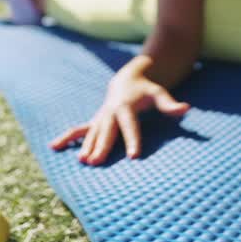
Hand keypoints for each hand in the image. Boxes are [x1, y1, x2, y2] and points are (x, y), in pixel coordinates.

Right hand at [50, 55, 189, 163]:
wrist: (128, 79)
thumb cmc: (147, 90)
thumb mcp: (160, 94)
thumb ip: (170, 105)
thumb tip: (186, 109)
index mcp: (127, 107)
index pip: (131, 126)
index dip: (133, 140)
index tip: (133, 156)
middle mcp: (111, 112)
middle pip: (107, 131)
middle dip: (102, 146)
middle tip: (97, 162)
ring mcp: (100, 117)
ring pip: (92, 133)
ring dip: (86, 146)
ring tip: (82, 161)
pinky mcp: (95, 121)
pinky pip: (79, 129)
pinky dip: (66, 137)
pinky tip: (54, 146)